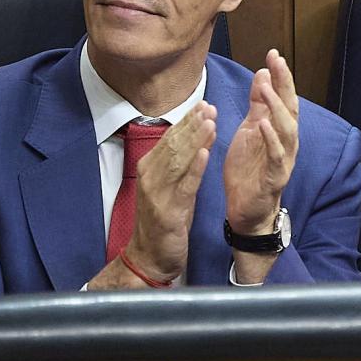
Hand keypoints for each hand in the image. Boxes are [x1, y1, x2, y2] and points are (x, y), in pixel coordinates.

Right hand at [125, 103, 216, 278]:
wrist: (150, 256)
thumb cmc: (164, 221)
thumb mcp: (172, 188)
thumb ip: (181, 165)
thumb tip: (196, 140)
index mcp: (150, 168)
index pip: (170, 138)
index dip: (187, 120)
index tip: (204, 104)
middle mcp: (150, 176)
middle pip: (174, 144)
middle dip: (192, 124)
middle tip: (209, 106)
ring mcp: (157, 192)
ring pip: (178, 159)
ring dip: (195, 139)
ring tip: (210, 121)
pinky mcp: (167, 210)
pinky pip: (184, 185)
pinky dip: (195, 168)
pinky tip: (205, 153)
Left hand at [223, 48, 299, 234]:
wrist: (247, 209)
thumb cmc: (249, 169)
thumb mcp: (249, 130)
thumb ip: (257, 104)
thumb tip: (263, 74)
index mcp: (279, 129)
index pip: (284, 97)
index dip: (280, 76)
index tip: (273, 53)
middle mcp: (287, 141)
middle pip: (290, 108)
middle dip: (284, 84)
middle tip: (277, 62)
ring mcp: (283, 159)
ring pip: (287, 130)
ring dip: (278, 108)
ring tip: (267, 89)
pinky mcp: (275, 177)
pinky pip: (276, 156)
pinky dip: (272, 140)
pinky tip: (263, 125)